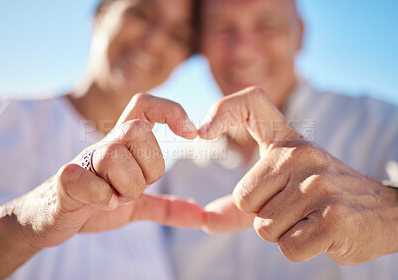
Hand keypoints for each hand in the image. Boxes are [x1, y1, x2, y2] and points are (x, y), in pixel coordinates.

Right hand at [6, 93, 202, 249]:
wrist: (50, 219)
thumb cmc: (93, 205)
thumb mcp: (136, 207)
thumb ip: (167, 208)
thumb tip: (200, 215)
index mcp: (122, 145)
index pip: (145, 104)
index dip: (171, 111)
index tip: (191, 134)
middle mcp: (103, 145)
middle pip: (137, 130)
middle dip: (149, 167)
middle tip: (139, 187)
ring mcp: (83, 160)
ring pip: (114, 154)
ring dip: (126, 187)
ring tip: (118, 199)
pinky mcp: (65, 180)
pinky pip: (88, 180)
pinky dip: (103, 198)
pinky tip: (105, 205)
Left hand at [200, 86, 397, 264]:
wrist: (381, 213)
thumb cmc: (321, 197)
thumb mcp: (281, 190)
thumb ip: (239, 205)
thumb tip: (205, 221)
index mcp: (287, 141)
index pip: (251, 102)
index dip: (222, 109)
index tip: (201, 132)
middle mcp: (302, 153)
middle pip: (245, 198)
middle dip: (262, 215)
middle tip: (294, 208)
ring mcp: (319, 183)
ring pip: (264, 227)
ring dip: (282, 233)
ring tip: (309, 218)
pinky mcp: (333, 217)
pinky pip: (287, 247)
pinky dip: (299, 249)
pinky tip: (322, 232)